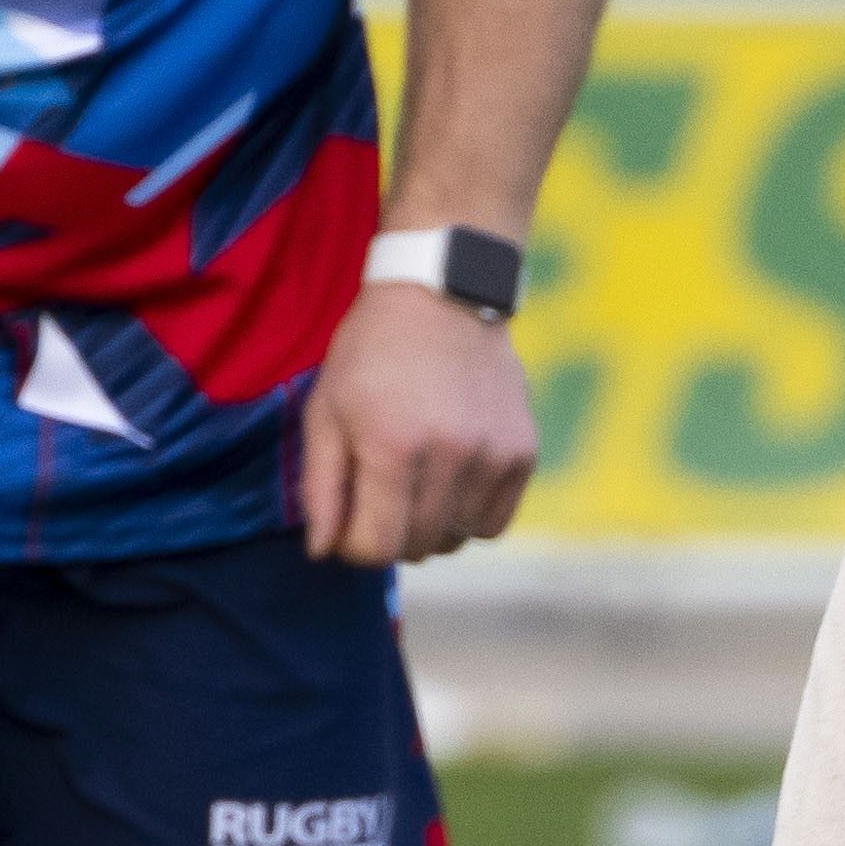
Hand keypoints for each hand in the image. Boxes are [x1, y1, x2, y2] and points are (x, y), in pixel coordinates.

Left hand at [300, 279, 544, 565]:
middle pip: (417, 547)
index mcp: (392, 445)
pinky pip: (494, 523)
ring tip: (416, 482)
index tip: (348, 520)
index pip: (376, 547)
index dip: (352, 546)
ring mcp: (493, 455)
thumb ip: (321, 488)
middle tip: (379, 497)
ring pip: (456, 540)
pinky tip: (451, 479)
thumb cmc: (371, 353)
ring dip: (430, 526)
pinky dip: (468, 515)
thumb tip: (321, 552)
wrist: (444, 293)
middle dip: (389, 536)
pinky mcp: (523, 452)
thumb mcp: (325, 410)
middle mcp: (449, 455)